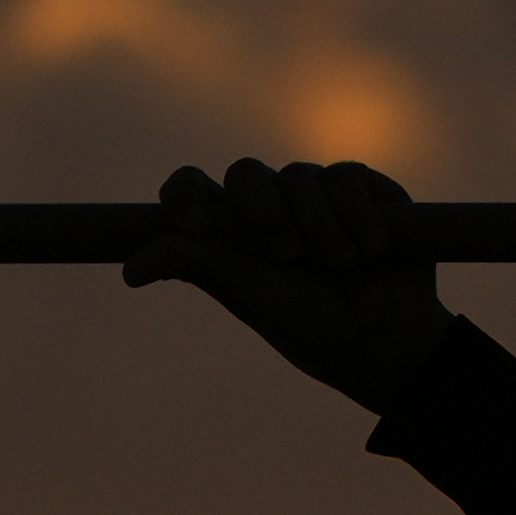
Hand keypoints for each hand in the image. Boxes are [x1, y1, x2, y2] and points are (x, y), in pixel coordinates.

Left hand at [123, 158, 460, 415]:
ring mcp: (320, 198)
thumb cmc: (310, 324)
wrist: (386, 341)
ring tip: (341, 263)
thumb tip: (129, 270)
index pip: (190, 188)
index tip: (197, 225)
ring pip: (301, 175)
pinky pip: (347, 176)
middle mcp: (273, 208)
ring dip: (318, 223)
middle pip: (245, 173)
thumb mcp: (246, 292)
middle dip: (262, 209)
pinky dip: (357, 213)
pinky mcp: (368, 192)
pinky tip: (372, 248)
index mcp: (232, 232)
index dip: (186, 195)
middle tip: (286, 253)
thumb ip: (194, 262)